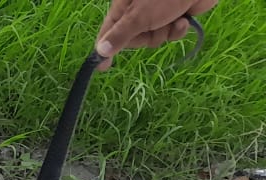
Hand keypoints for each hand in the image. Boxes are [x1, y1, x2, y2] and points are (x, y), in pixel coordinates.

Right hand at [95, 0, 218, 68]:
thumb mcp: (138, 16)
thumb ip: (119, 35)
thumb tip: (100, 51)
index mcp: (124, 7)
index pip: (108, 32)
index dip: (104, 49)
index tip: (101, 66)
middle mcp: (138, 12)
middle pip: (133, 39)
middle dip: (146, 38)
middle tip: (153, 26)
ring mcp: (156, 14)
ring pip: (153, 38)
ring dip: (164, 33)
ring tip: (172, 19)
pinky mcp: (174, 16)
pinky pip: (170, 34)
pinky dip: (177, 30)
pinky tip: (184, 19)